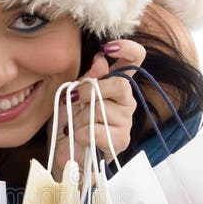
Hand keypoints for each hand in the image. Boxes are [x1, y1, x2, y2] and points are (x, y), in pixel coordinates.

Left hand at [50, 39, 145, 180]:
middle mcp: (126, 101)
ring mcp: (126, 121)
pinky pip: (96, 129)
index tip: (108, 47)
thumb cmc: (70, 124)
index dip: (128, 49)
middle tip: (72, 100)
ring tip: (73, 127)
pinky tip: (79, 138)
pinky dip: (81, 133)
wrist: (66, 156)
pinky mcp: (121, 140)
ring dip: (79, 118)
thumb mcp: (73, 96)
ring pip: (102, 109)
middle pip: (120, 84)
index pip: (136, 60)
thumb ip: (87, 79)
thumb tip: (101, 59)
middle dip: (90, 90)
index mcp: (116, 86)